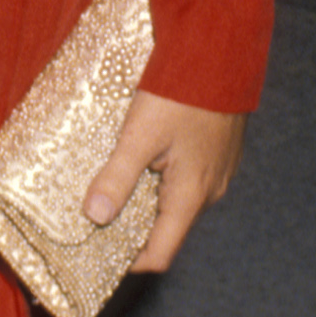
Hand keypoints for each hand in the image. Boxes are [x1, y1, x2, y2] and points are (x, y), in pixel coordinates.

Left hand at [85, 90, 245, 275]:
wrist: (221, 55)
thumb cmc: (181, 93)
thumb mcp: (140, 134)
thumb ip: (117, 176)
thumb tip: (94, 216)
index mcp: (191, 196)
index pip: (160, 254)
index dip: (130, 261)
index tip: (100, 253)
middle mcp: (209, 191)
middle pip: (166, 228)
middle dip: (133, 226)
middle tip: (96, 214)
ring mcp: (216, 171)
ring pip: (176, 200)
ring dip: (146, 198)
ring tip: (112, 182)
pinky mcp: (217, 152)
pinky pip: (186, 178)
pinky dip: (162, 177)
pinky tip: (141, 156)